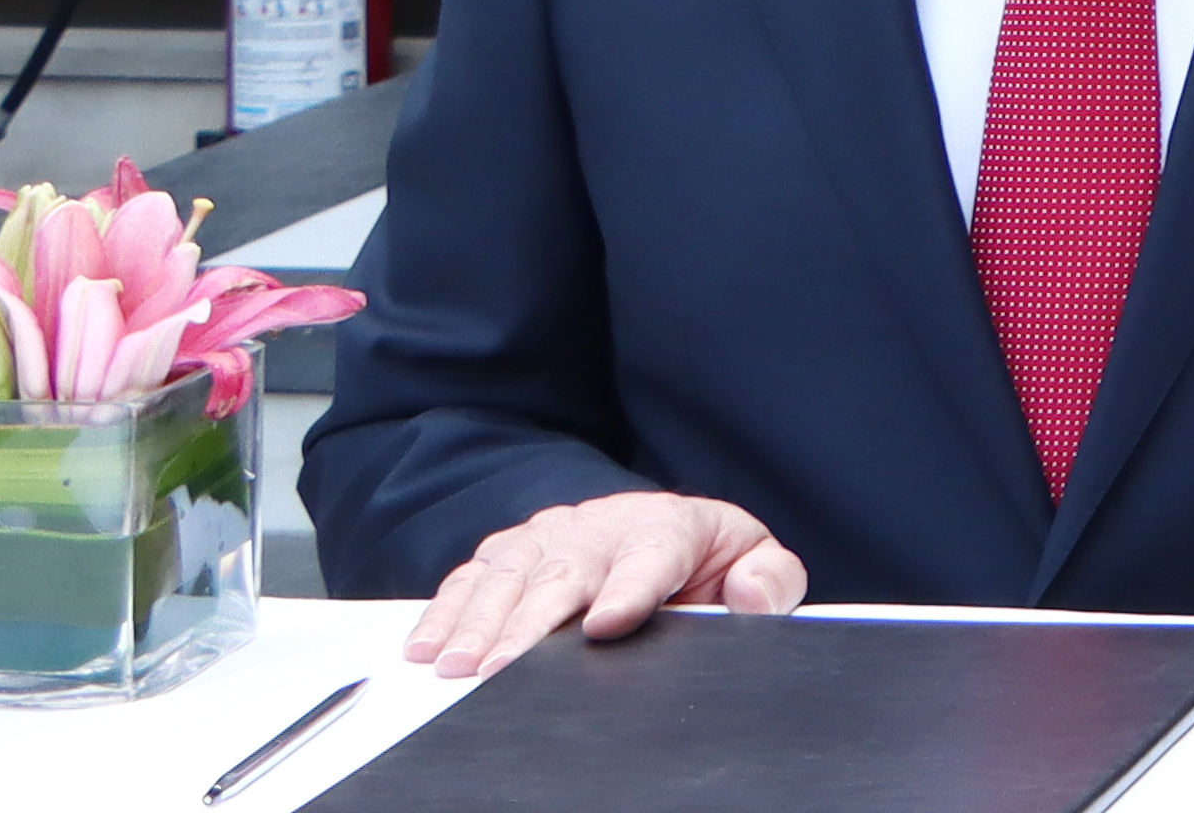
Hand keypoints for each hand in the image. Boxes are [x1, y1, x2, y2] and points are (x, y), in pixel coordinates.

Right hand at [404, 491, 803, 674]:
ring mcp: (549, 536)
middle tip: (502, 668)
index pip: (651, 557)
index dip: (628, 591)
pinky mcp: (512, 551)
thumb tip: (749, 594)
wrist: (661, 526)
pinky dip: (444, 612)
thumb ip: (768, 580)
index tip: (605, 625)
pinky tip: (425, 646)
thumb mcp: (752, 560)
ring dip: (478, 623)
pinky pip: (470, 578)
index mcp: (668, 528)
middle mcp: (601, 525)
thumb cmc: (708, 556)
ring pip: (508, 576)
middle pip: (564, 574)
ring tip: (456, 667)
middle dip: (530, 623)